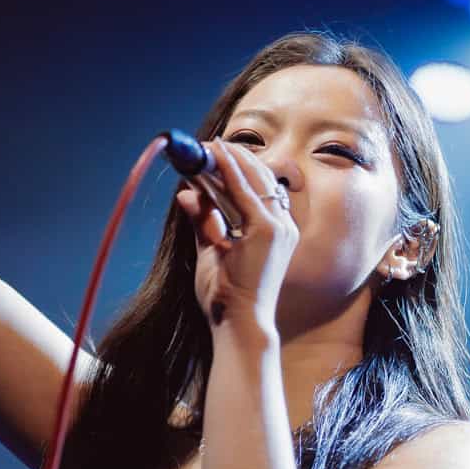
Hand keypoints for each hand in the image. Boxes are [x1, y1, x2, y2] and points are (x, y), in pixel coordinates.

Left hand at [174, 139, 297, 330]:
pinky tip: (215, 157)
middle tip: (210, 145)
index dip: (239, 168)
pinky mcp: (267, 231)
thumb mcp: (212, 253)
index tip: (217, 155)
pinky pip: (244, 192)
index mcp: (278, 232)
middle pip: (261, 179)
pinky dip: (229, 171)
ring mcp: (278, 228)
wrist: (239, 323)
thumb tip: (185, 195)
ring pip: (254, 180)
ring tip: (210, 146)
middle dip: (235, 158)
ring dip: (231, 159)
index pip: (261, 190)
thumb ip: (203, 223)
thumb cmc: (228, 297)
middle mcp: (284, 226)